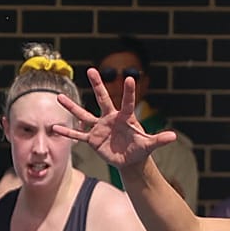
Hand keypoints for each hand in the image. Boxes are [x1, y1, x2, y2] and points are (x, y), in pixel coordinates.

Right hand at [50, 69, 177, 169]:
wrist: (130, 160)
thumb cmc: (140, 149)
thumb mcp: (149, 145)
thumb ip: (159, 139)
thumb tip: (173, 137)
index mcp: (125, 118)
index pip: (128, 102)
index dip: (129, 92)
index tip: (130, 77)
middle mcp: (110, 118)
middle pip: (102, 99)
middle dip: (97, 85)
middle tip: (91, 70)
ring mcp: (100, 127)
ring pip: (84, 115)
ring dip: (72, 107)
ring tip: (59, 97)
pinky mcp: (93, 140)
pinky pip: (78, 135)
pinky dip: (68, 132)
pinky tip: (55, 128)